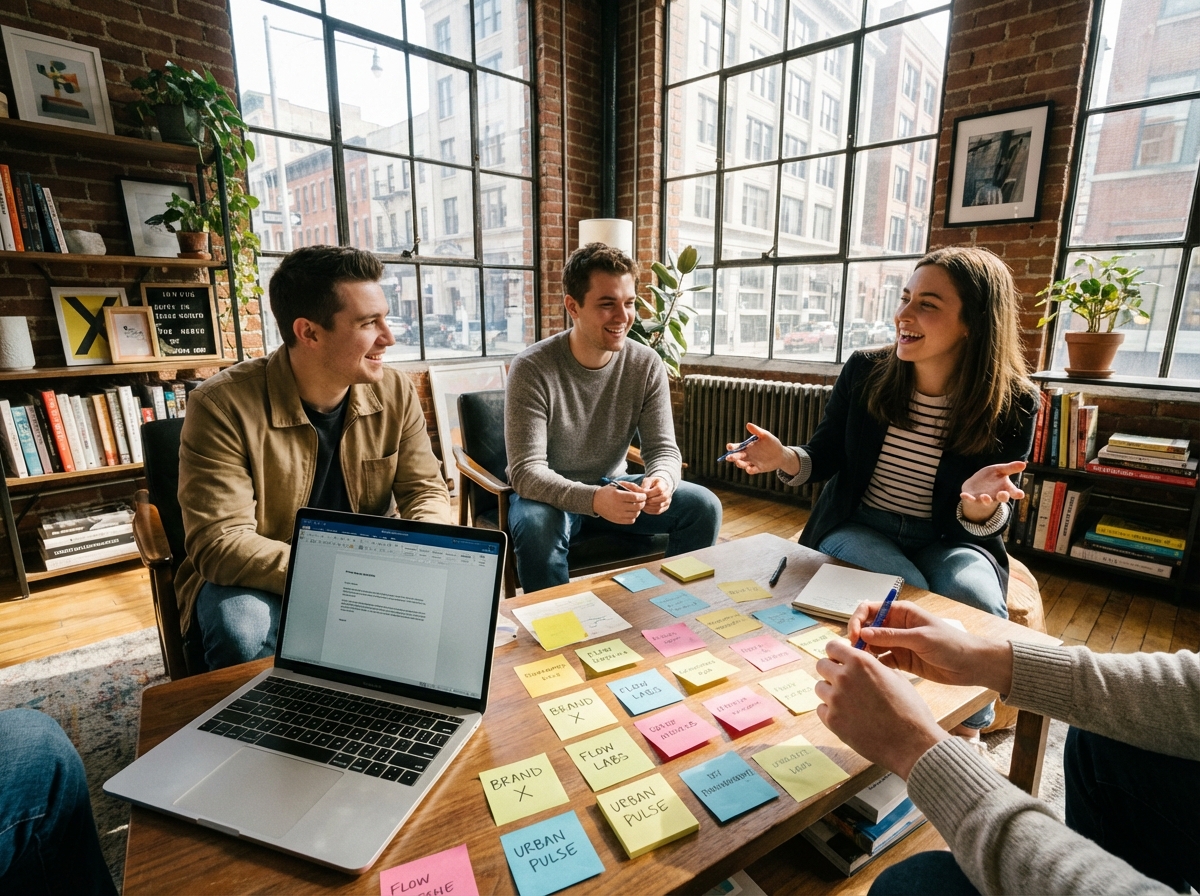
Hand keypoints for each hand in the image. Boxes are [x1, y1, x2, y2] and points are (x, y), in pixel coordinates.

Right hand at [592, 480, 646, 523]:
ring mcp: (618, 515)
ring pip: (636, 514)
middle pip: (638, 506)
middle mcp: (619, 506)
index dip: (642, 496)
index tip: (643, 495)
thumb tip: (641, 491)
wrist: (595, 501)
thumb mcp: (617, 485)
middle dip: (642, 503)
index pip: (636, 497)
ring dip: (638, 510)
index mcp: (618, 496)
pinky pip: (631, 521)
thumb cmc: (608, 492)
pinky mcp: (617, 520)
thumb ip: (630, 486)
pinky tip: (631, 512)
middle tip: (641, 501)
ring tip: (636, 506)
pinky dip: (633, 516)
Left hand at [641, 476, 671, 514]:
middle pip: (661, 498)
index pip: (659, 490)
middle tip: (642, 500)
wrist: (657, 487)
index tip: (642, 494)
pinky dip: (650, 510)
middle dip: (649, 500)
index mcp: (664, 485)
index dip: (650, 493)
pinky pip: (657, 511)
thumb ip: (644, 486)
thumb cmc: (651, 483)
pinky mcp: (665, 507)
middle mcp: (668, 493)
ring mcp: (667, 501)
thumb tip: (640, 493)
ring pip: (659, 506)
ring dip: (649, 506)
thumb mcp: (647, 481)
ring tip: (642, 504)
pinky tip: (645, 507)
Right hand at [725, 423, 799, 475]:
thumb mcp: (765, 435)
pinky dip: (749, 470)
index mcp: (747, 446)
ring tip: (738, 462)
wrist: (781, 454)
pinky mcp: (757, 468)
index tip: (729, 446)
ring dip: (739, 463)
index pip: (736, 447)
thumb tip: (748, 424)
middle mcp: (747, 455)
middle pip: (736, 456)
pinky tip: (749, 468)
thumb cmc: (772, 443)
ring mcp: (751, 462)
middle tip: (728, 457)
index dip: (731, 447)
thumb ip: (757, 431)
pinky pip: (751, 470)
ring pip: (742, 464)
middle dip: (732, 457)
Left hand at [815, 639, 947, 779]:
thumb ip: (872, 665)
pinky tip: (848, 716)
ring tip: (850, 701)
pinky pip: (821, 709)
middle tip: (845, 681)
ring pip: (820, 687)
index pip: (832, 646)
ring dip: (831, 691)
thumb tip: (858, 659)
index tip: (841, 660)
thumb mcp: (895, 676)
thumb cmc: (909, 709)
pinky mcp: (832, 721)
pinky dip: (831, 711)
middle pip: (821, 665)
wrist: (912, 743)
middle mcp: (844, 677)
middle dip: (832, 670)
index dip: (837, 653)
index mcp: (860, 662)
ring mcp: (836, 700)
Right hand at [847, 600, 1013, 693]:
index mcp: (901, 612)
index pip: (869, 609)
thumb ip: (891, 636)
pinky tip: (872, 673)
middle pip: (867, 628)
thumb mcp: (920, 638)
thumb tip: (863, 633)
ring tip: (860, 665)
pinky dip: (874, 665)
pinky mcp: (901, 661)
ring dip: (864, 653)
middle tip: (854, 653)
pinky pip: (881, 661)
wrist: (971, 665)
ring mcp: (897, 644)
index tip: (854, 635)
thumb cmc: (951, 644)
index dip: (858, 620)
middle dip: (857, 638)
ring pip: (871, 645)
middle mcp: (896, 626)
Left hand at [961, 460, 1025, 522]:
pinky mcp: (972, 498)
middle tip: (1003, 494)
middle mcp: (996, 496)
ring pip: (987, 501)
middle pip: (1001, 498)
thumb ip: (1011, 468)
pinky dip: (967, 498)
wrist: (976, 485)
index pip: (1013, 492)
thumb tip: (1024, 463)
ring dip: (986, 499)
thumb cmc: (992, 478)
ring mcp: (984, 498)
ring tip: (984, 497)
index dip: (1017, 494)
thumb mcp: (1000, 471)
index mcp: (1005, 489)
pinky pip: (970, 499)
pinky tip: (963, 495)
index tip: (1020, 494)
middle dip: (1003, 497)